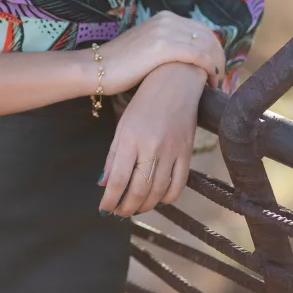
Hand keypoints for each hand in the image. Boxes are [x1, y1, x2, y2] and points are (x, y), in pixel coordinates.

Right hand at [97, 12, 225, 95]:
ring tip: (215, 83)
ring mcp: (165, 31)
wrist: (97, 67)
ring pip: (206, 45)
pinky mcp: (163, 47)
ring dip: (216, 65)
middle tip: (220, 79)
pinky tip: (209, 82)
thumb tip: (186, 60)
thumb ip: (166, 45)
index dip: (213, 49)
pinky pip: (198, 55)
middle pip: (208, 36)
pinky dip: (209, 68)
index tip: (215, 69)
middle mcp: (167, 19)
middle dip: (218, 57)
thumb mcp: (146, 46)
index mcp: (164, 17)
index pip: (202, 29)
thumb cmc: (120, 64)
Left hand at [97, 62, 204, 216]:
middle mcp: (152, 146)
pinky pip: (179, 185)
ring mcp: (172, 151)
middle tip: (118, 212)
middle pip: (139, 190)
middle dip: (126, 207)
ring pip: (158, 192)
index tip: (104, 208)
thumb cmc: (145, 101)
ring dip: (144, 206)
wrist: (176, 80)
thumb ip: (114, 155)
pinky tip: (157, 197)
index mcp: (131, 137)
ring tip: (134, 207)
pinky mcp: (188, 152)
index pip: (119, 179)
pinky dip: (167, 198)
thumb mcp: (124, 124)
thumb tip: (104, 184)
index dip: (110, 199)